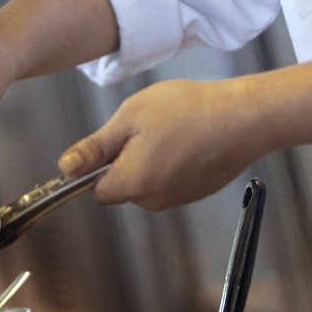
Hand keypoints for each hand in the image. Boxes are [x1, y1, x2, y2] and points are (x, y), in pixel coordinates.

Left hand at [59, 78, 267, 209]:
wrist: (244, 117)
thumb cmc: (188, 111)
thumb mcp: (130, 118)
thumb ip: (95, 147)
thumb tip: (66, 168)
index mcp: (132, 183)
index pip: (96, 190)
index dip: (99, 165)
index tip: (113, 141)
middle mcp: (153, 199)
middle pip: (122, 188)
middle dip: (126, 161)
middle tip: (146, 128)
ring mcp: (178, 199)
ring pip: (147, 184)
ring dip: (150, 162)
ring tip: (170, 131)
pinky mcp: (197, 193)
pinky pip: (170, 182)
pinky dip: (172, 165)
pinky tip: (187, 140)